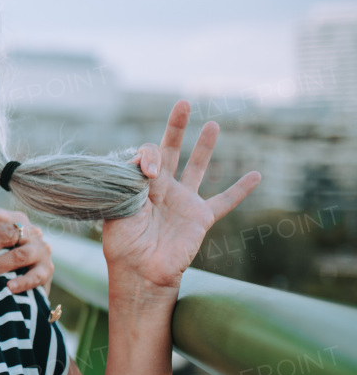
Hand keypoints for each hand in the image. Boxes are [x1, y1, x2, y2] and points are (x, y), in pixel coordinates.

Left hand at [0, 206, 53, 293]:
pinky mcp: (47, 270)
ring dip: (0, 263)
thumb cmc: (3, 252)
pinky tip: (8, 287)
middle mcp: (30, 231)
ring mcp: (41, 250)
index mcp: (13, 219)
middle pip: (7, 232)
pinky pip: (36, 276)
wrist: (31, 276)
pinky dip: (22, 281)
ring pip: (21, 254)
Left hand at [102, 101, 259, 291]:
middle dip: (177, 128)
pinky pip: (224, 201)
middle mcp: (162, 189)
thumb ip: (132, 181)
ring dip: (205, 147)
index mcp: (139, 185)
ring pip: (197, 168)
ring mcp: (183, 202)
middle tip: (184, 104)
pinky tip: (255, 175)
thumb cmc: (123, 242)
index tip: (150, 171)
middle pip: (170, 151)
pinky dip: (241, 189)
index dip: (149, 155)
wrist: (141, 270)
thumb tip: (148, 164)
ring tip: (213, 125)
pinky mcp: (201, 217)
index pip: (147, 155)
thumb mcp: (120, 205)